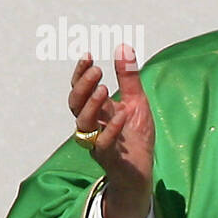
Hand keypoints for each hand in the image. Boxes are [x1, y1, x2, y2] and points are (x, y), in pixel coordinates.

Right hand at [69, 45, 153, 217]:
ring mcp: (98, 142)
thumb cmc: (135, 138)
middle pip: (75, 104)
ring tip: (104, 89)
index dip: (80, 74)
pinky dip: (111, 129)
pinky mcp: (109, 158)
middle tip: (96, 70)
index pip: (80, 90)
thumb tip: (123, 46)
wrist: (141, 171)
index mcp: (97, 111)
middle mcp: (92, 125)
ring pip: (83, 124)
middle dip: (82, 86)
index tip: (88, 56)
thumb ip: (129, 78)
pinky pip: (103, 144)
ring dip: (92, 105)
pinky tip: (122, 114)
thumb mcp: (136, 102)